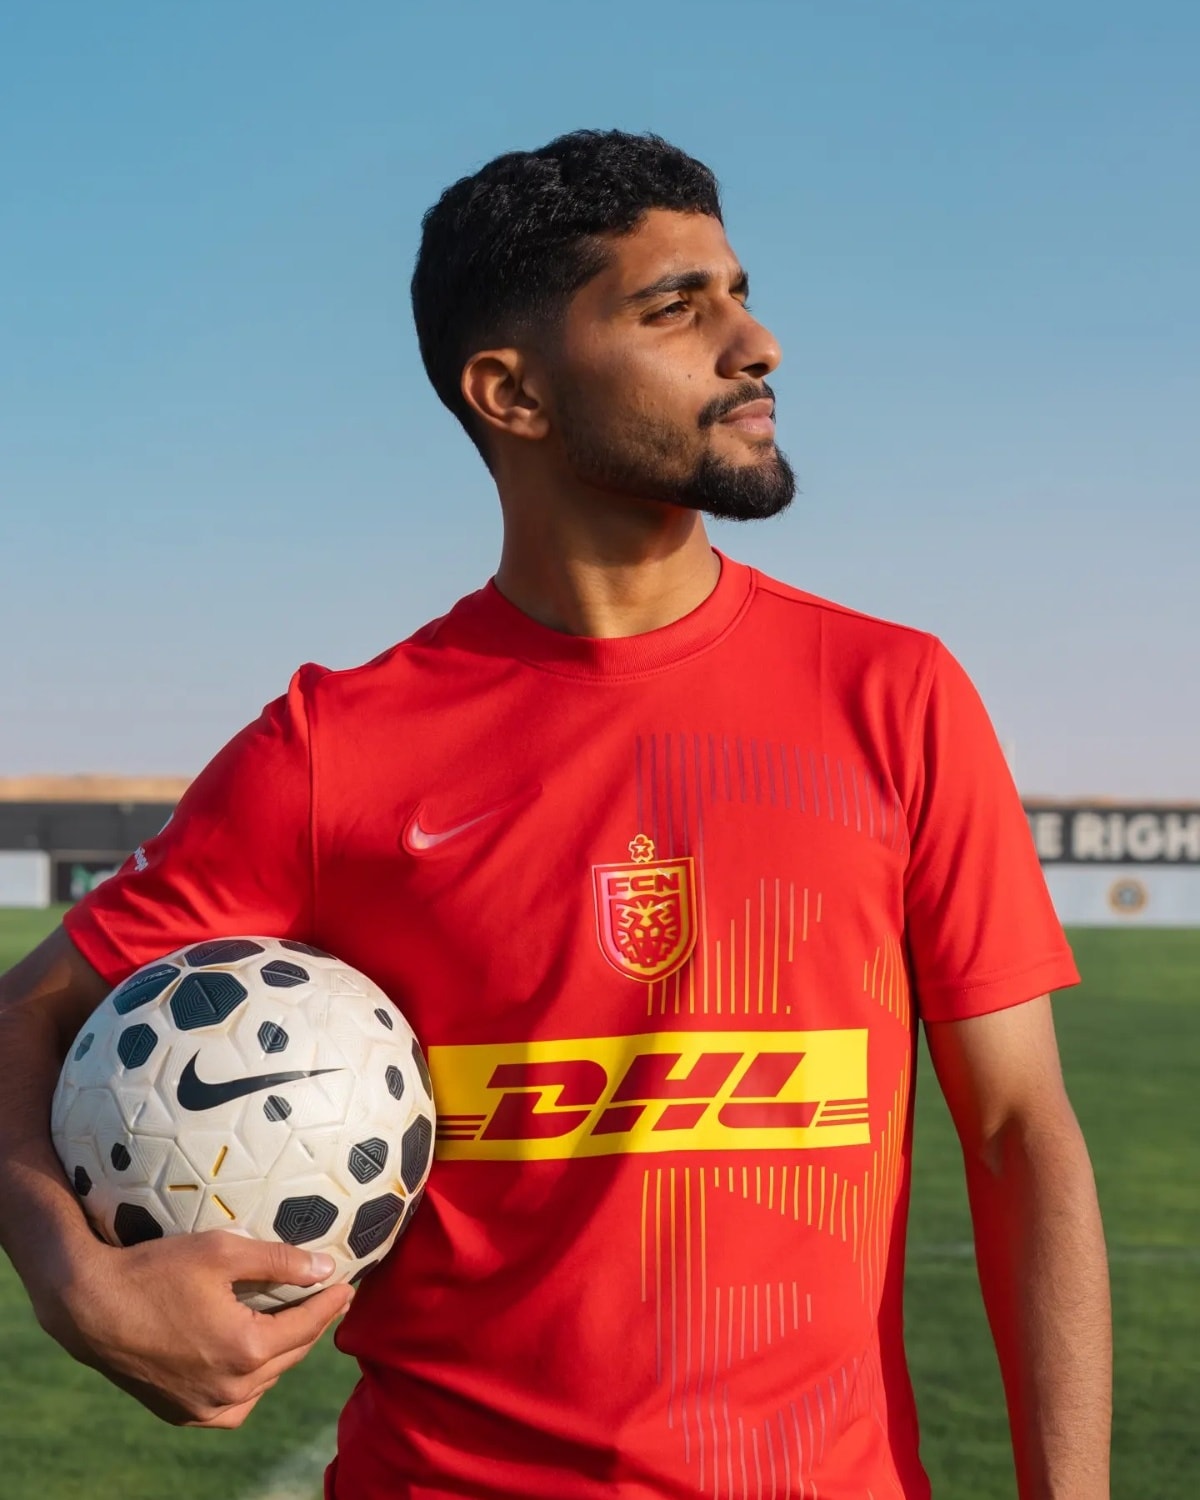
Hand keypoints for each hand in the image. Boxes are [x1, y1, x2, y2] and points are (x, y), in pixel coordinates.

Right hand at [38, 1229, 352, 1427]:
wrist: (90, 1308)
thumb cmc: (156, 1270)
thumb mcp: (222, 1252)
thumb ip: (279, 1261)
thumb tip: (325, 1267)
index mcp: (247, 1349)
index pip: (307, 1325)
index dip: (331, 1302)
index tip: (348, 1284)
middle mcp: (232, 1389)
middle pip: (290, 1355)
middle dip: (312, 1326)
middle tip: (328, 1300)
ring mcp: (205, 1408)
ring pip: (264, 1382)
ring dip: (281, 1354)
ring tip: (292, 1324)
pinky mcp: (183, 1414)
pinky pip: (233, 1404)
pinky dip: (249, 1382)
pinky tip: (250, 1359)